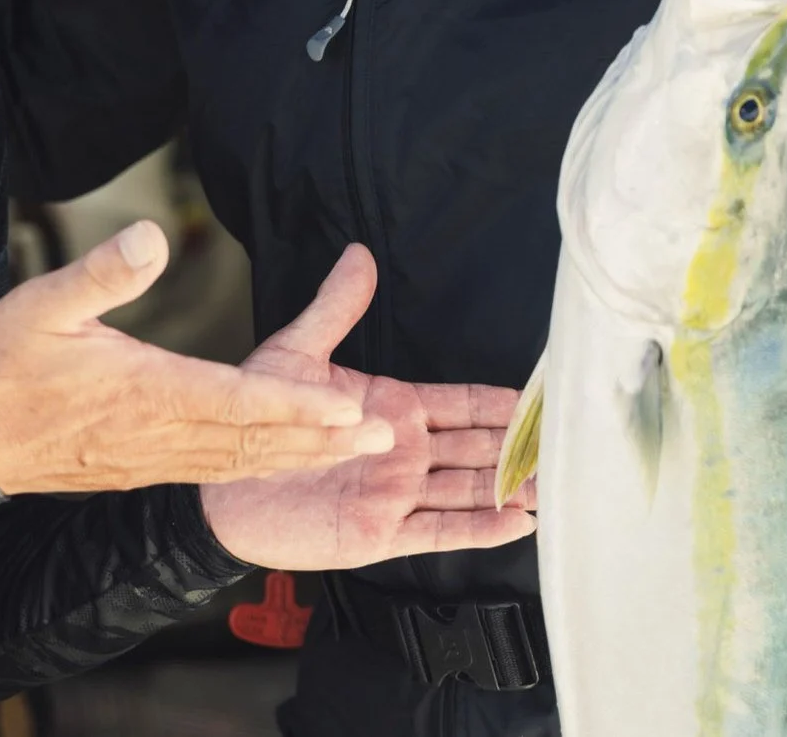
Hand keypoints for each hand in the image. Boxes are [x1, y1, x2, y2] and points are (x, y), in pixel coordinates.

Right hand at [0, 221, 392, 494]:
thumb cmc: (0, 366)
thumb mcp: (41, 304)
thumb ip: (100, 273)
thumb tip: (154, 234)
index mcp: (146, 391)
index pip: (238, 401)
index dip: (298, 408)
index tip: (349, 409)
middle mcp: (159, 434)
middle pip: (256, 441)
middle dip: (323, 440)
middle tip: (385, 440)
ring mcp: (151, 458)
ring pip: (240, 462)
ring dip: (299, 455)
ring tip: (349, 450)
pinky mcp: (138, 468)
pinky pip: (213, 471)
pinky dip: (258, 467)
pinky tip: (278, 460)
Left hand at [201, 246, 535, 569]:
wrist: (217, 484)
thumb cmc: (256, 415)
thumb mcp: (298, 353)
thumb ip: (336, 308)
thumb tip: (359, 254)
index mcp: (394, 409)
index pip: (463, 403)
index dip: (503, 401)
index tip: (546, 394)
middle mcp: (405, 452)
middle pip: (477, 447)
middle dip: (520, 444)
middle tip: (569, 441)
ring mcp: (397, 494)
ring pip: (469, 490)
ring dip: (510, 487)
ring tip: (555, 484)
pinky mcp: (381, 533)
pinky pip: (440, 532)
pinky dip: (481, 528)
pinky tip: (520, 522)